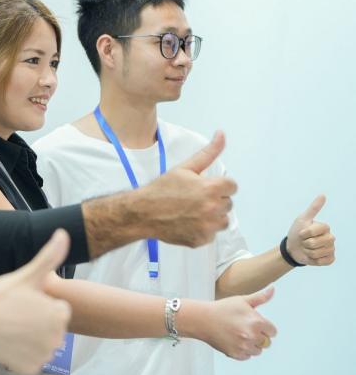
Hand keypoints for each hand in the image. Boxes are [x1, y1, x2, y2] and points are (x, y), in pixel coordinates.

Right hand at [0, 230, 72, 373]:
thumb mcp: (27, 275)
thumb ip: (49, 256)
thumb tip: (64, 233)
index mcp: (59, 315)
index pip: (57, 311)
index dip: (40, 305)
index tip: (22, 302)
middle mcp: (56, 339)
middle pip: (51, 329)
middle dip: (38, 323)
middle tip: (15, 314)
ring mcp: (43, 356)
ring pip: (42, 344)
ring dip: (31, 338)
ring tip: (11, 327)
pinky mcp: (30, 369)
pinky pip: (32, 360)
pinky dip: (22, 354)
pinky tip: (8, 341)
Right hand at [136, 132, 235, 246]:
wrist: (143, 213)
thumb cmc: (162, 189)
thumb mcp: (184, 168)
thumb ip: (208, 153)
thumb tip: (222, 134)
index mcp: (211, 189)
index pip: (232, 186)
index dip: (219, 185)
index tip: (205, 187)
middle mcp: (213, 209)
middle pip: (228, 203)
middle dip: (215, 200)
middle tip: (194, 199)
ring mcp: (208, 227)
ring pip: (223, 220)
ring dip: (213, 216)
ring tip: (192, 212)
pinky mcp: (202, 240)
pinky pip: (211, 234)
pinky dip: (203, 230)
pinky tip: (188, 223)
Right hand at [185, 288, 276, 359]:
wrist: (202, 319)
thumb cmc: (222, 309)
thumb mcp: (242, 300)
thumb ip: (260, 297)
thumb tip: (273, 289)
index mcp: (257, 322)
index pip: (273, 332)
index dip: (264, 327)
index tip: (254, 324)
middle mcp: (252, 335)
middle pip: (266, 342)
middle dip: (258, 336)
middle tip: (243, 328)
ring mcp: (244, 346)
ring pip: (257, 350)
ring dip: (251, 344)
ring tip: (238, 334)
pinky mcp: (236, 354)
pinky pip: (247, 356)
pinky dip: (242, 350)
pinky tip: (233, 340)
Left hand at [286, 195, 335, 265]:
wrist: (293, 248)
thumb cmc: (297, 232)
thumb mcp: (302, 219)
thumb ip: (313, 208)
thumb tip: (323, 195)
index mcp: (325, 227)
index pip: (313, 231)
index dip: (303, 233)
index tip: (301, 232)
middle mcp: (331, 238)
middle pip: (315, 243)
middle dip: (304, 243)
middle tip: (304, 242)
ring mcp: (331, 249)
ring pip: (317, 253)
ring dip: (308, 252)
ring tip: (307, 249)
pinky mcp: (330, 259)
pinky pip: (322, 261)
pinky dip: (313, 260)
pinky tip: (312, 256)